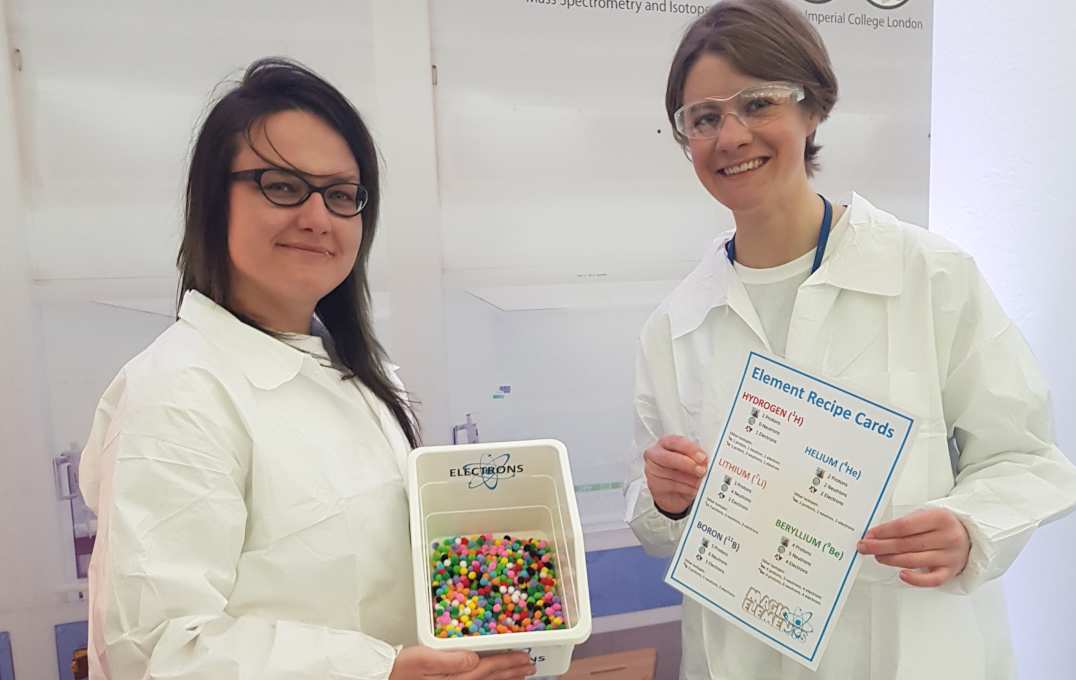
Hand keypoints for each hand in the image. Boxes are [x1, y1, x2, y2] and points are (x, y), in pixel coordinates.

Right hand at [389, 647, 534, 679]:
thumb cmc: (401, 668)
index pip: (489, 668)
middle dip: (513, 672)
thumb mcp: (423, 659)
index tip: (525, 656)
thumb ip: (450, 659)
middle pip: (492, 678)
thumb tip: (474, 658)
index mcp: (456, 677)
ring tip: (522, 674)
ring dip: (506, 679)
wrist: (385, 678)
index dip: (508, 662)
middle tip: (531, 666)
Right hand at [644, 435, 707, 515]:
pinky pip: (672, 488)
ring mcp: (652, 471)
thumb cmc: (681, 469)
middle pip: (669, 458)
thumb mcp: (690, 459)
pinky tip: (694, 489)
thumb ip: (696, 457)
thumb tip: (706, 462)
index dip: (690, 449)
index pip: (676, 442)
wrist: (671, 489)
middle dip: (688, 465)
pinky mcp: (654, 486)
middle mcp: (655, 455)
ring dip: (691, 480)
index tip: (702, 457)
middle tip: (702, 471)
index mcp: (666, 443)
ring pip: (672, 476)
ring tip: (701, 482)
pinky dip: (687, 489)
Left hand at [857, 508, 970, 586]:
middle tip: (865, 547)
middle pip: (906, 544)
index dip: (883, 532)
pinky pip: (931, 580)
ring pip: (914, 560)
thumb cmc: (941, 526)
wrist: (968, 537)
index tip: (869, 535)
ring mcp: (950, 556)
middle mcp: (947, 537)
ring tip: (878, 557)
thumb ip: (905, 523)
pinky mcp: (951, 571)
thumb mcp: (926, 515)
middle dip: (881, 546)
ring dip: (891, 560)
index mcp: (940, 518)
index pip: (905, 526)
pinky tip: (902, 575)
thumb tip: (876, 534)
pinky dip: (915, 580)